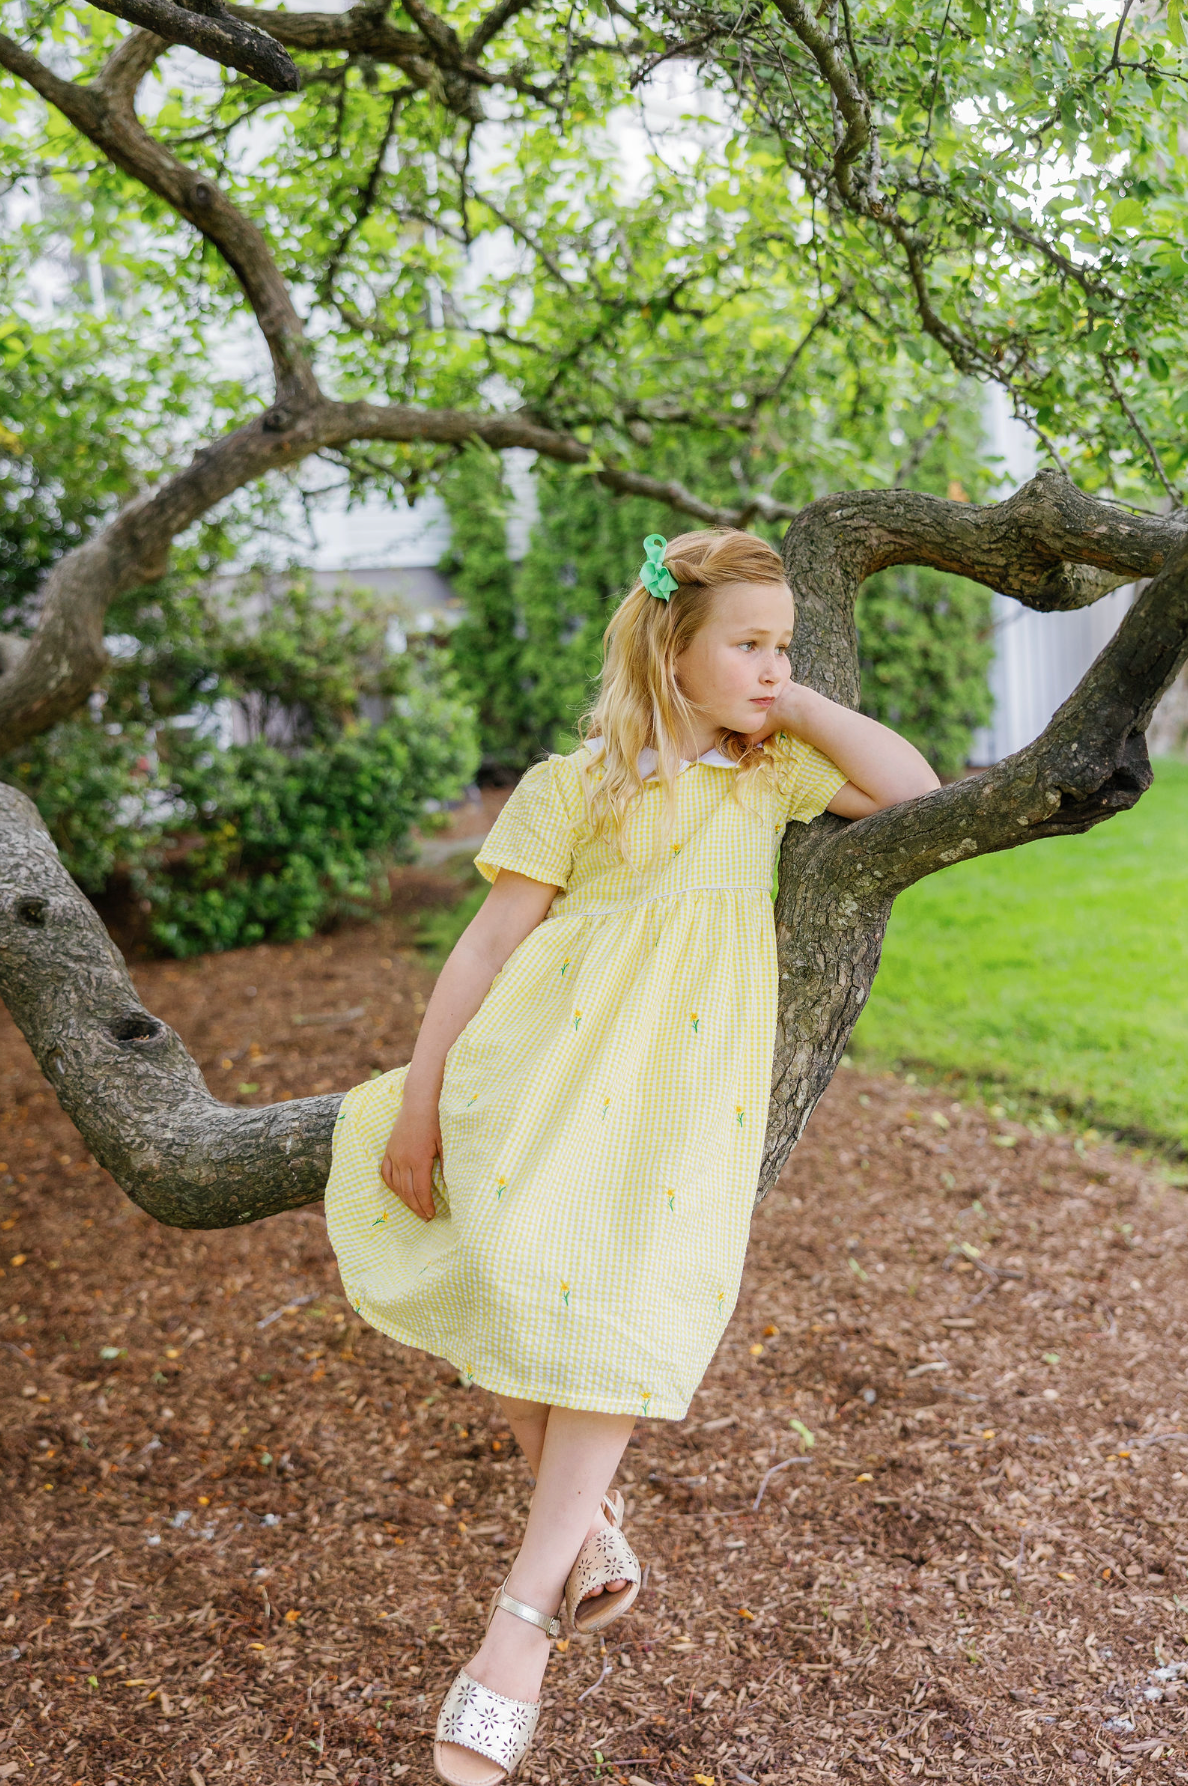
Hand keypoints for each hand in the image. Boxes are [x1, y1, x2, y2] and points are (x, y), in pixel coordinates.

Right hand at [381, 1095, 441, 1222]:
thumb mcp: (445, 1144)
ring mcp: (394, 1155)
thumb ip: (446, 1166)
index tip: (432, 1215)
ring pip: (396, 1185)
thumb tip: (451, 1187)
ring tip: (414, 1209)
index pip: (421, 1190)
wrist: (419, 1102)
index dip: (426, 1205)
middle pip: (407, 1191)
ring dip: (405, 1200)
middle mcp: (403, 1160)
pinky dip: (391, 1185)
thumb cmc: (436, 1121)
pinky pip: (386, 1173)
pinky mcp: (389, 1150)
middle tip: (425, 1217)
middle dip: (416, 1207)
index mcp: (419, 1159)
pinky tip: (398, 1192)